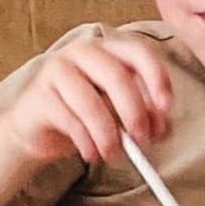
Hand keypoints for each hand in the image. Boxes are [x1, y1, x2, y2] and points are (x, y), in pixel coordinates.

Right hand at [6, 34, 173, 165]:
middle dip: (134, 113)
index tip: (165, 107)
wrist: (38, 130)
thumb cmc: (83, 116)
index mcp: (109, 51)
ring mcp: (58, 69)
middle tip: (141, 140)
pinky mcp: (40, 94)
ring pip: (92, 103)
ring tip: (112, 154)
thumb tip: (161, 127)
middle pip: (117, 76)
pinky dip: (87, 143)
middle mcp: (84, 52)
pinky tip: (91, 153)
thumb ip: (145, 117)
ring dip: (108, 136)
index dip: (157, 77)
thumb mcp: (119, 116)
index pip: (139, 52)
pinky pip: (70, 121)